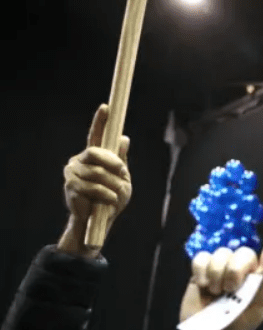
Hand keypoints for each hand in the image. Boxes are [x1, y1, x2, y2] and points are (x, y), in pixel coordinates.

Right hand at [57, 104, 130, 255]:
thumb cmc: (111, 199)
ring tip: (115, 195)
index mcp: (93, 157)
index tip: (107, 107)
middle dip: (112, 162)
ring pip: (97, 173)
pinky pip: (93, 188)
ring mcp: (72, 173)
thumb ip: (121, 161)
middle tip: (122, 172)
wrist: (100, 222)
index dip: (100, 121)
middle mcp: (79, 161)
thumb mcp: (122, 179)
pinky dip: (106, 195)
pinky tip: (108, 201)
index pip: (95, 135)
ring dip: (112, 185)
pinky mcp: (70, 187)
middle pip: (95, 152)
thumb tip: (124, 138)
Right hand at [176, 210, 262, 329]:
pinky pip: (202, 257)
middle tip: (230, 291)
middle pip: (243, 252)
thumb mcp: (256, 308)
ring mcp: (222, 269)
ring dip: (217, 274)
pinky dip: (201, 270)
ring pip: (221, 253)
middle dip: (235, 270)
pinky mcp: (202, 271)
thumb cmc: (237, 327)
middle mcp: (243, 270)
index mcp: (262, 278)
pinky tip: (202, 285)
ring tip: (216, 293)